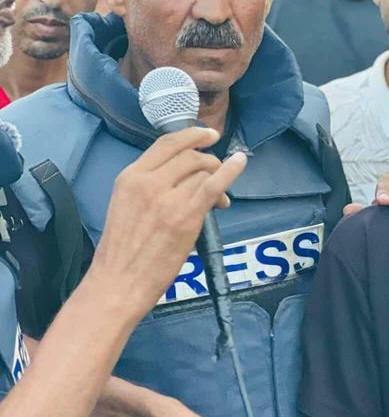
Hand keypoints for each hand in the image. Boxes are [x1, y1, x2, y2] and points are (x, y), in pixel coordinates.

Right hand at [89, 128, 247, 314]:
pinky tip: (241, 163)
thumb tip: (182, 181)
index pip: (165, 144)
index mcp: (129, 177)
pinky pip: (213, 185)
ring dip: (217, 180)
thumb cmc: (123, 252)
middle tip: (215, 181)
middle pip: (189, 157)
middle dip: (208, 164)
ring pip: (202, 172)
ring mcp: (167, 198)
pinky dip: (231, 171)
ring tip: (220, 202)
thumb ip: (150, 188)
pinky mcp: (185, 216)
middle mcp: (147, 182)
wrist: (118, 281)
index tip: (208, 135)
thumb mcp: (126, 207)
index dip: (191, 135)